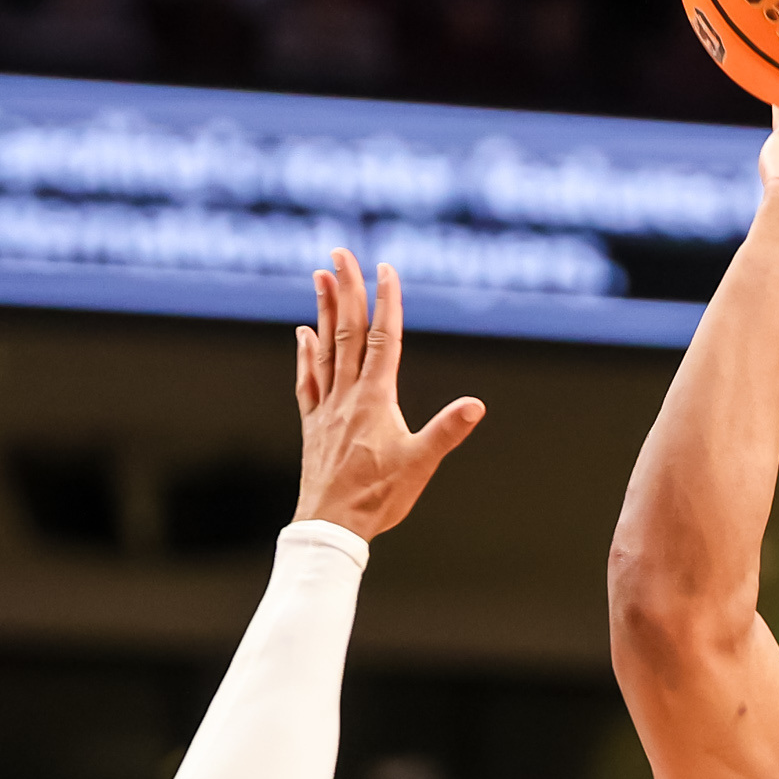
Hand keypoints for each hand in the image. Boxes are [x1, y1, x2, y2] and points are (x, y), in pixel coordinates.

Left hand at [293, 249, 483, 540]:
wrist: (330, 526)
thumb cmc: (378, 498)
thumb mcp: (420, 465)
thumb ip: (446, 431)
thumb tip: (476, 405)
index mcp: (376, 399)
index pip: (383, 338)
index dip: (386, 301)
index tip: (385, 268)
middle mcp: (348, 395)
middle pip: (348, 331)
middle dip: (346, 289)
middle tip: (341, 253)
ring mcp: (327, 408)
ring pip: (324, 348)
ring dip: (323, 310)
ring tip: (320, 277)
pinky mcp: (313, 425)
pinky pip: (308, 380)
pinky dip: (306, 353)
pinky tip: (303, 333)